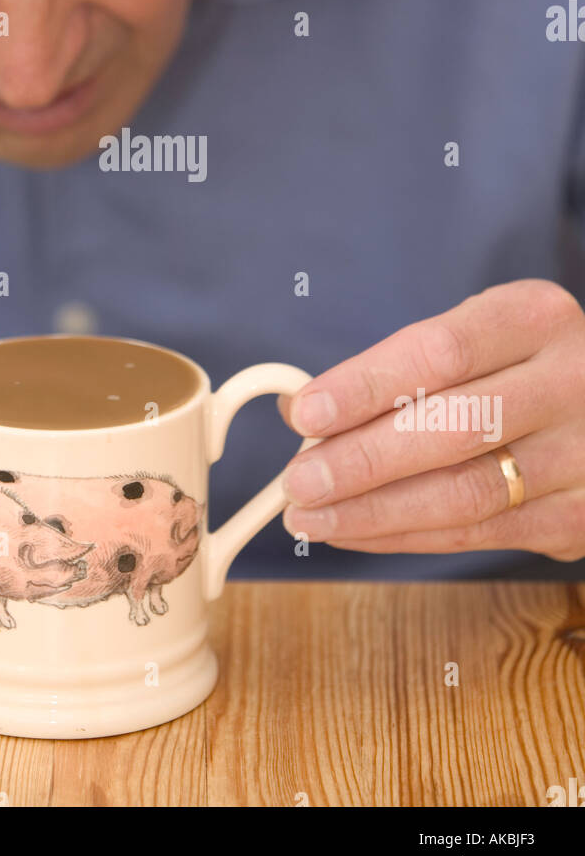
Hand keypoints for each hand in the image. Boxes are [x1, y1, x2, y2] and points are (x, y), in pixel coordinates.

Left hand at [278, 280, 584, 561]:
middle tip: (299, 481)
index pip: (439, 352)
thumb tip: (304, 413)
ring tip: (312, 517)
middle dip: (362, 461)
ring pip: (465, 494)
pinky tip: (357, 532)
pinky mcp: (579, 516)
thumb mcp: (473, 334)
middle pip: (453, 428)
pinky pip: (479, 535)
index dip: (366, 385)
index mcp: (534, 318)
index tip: (306, 413)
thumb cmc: (514, 364)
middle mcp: (570, 382)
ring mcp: (583, 454)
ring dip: (375, 512)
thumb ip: (400, 367)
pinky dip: (406, 538)